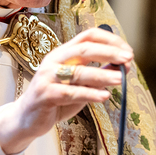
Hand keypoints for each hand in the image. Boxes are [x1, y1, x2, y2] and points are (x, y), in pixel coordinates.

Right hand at [0, 26, 132, 154]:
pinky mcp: (45, 94)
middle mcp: (54, 60)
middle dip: (108, 53)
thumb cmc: (56, 99)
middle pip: (84, 49)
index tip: (127, 51)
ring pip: (78, 72)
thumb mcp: (79, 84)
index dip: (110, 40)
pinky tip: (104, 96)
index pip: (88, 36)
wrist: (27, 118)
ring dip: (102, 75)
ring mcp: (47, 76)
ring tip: (120, 79)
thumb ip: (97, 74)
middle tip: (128, 59)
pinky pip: (70, 93)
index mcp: (63, 53)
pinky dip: (89, 94)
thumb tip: (123, 65)